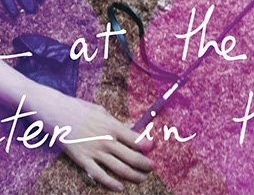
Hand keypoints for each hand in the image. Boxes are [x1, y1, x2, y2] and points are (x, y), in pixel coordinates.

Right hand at [30, 86, 152, 191]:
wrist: (57, 113)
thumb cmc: (80, 109)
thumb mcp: (101, 111)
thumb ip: (117, 121)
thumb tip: (132, 126)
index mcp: (112, 126)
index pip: (135, 139)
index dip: (147, 146)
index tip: (153, 149)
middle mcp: (106, 141)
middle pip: (131, 156)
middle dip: (144, 164)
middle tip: (151, 167)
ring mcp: (95, 152)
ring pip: (119, 168)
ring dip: (133, 175)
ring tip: (142, 178)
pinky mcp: (83, 161)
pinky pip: (100, 175)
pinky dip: (111, 183)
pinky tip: (120, 187)